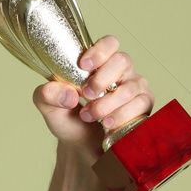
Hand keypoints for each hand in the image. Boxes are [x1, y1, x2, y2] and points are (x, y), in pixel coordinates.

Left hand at [31, 35, 153, 151]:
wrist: (81, 147)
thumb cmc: (68, 120)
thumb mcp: (48, 107)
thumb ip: (47, 95)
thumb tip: (69, 94)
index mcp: (99, 63)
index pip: (109, 43)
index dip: (100, 51)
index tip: (83, 65)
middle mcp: (120, 71)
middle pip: (122, 61)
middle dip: (101, 81)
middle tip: (86, 96)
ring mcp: (134, 87)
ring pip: (129, 88)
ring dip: (106, 105)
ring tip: (89, 116)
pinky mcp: (143, 106)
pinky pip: (140, 105)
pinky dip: (121, 117)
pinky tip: (108, 125)